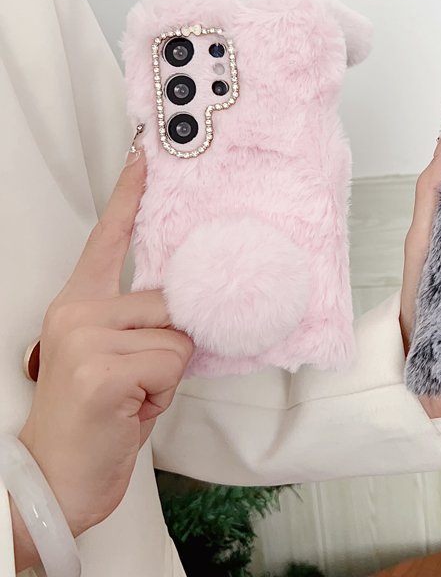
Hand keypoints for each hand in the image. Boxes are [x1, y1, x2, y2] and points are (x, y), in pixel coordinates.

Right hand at [13, 152, 192, 567]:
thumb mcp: (115, 359)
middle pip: (170, 300)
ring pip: (178, 335)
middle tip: (138, 379)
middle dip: (172, 344)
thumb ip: (142, 323)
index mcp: (80, 305)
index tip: (144, 153)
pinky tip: (130, 409)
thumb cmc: (91, 421)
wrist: (54, 482)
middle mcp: (78, 312)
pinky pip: (173, 363)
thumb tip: (191, 305)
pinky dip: (164, 392)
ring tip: (134, 395)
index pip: (108, 237)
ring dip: (168, 373)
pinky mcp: (102, 367)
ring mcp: (87, 337)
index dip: (129, 194)